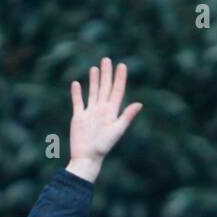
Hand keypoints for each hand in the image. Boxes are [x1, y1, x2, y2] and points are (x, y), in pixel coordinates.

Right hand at [66, 57, 142, 182]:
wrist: (87, 157)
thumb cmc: (103, 146)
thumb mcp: (117, 131)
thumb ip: (127, 117)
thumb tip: (139, 104)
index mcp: (111, 112)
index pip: (117, 91)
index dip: (120, 78)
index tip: (122, 65)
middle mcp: (101, 110)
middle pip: (105, 88)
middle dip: (106, 74)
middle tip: (107, 59)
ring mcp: (90, 112)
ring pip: (93, 92)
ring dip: (94, 80)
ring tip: (95, 68)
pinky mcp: (79, 117)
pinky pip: (78, 102)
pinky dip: (77, 93)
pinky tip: (76, 84)